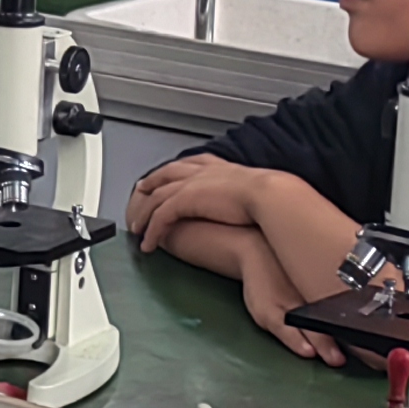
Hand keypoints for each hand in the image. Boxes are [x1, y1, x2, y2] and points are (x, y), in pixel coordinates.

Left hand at [128, 156, 258, 250]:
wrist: (269, 196)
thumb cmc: (271, 196)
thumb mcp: (256, 189)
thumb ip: (247, 192)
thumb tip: (253, 202)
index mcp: (218, 167)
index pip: (189, 163)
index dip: (175, 170)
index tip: (167, 174)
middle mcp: (200, 172)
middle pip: (165, 174)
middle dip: (151, 182)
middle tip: (141, 191)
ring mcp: (189, 185)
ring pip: (156, 198)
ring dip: (144, 213)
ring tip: (137, 227)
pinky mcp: (183, 201)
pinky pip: (159, 217)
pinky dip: (151, 231)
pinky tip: (147, 244)